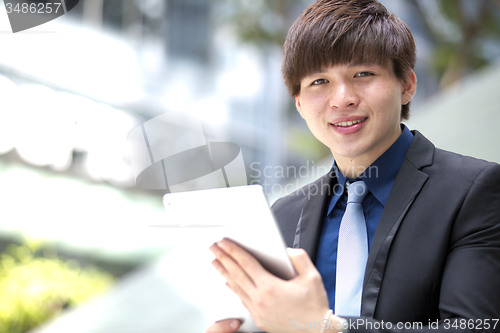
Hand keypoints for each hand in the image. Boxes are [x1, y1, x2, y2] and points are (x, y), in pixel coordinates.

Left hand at [209, 239, 333, 332]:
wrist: (316, 332)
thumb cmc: (314, 308)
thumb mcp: (311, 277)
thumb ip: (299, 258)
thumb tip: (287, 251)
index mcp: (270, 287)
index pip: (246, 263)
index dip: (233, 250)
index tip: (224, 242)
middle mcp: (260, 299)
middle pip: (236, 274)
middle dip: (223, 258)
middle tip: (214, 248)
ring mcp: (258, 310)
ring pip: (236, 288)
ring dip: (224, 273)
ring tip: (216, 262)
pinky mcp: (259, 319)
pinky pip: (242, 300)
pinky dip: (233, 288)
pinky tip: (229, 283)